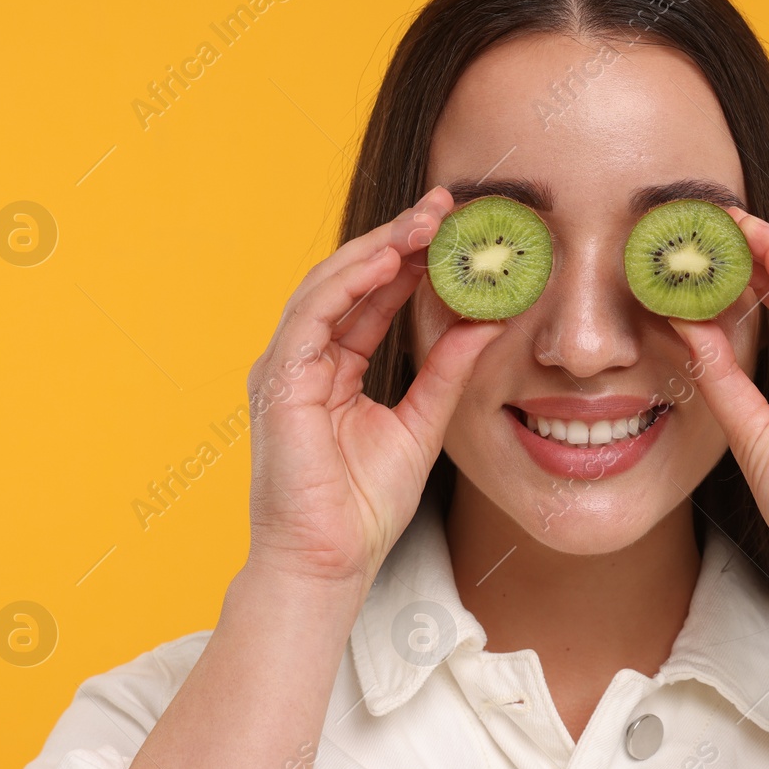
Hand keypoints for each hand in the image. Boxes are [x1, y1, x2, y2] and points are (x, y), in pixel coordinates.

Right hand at [244, 185, 506, 587]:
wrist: (328, 564)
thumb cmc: (362, 509)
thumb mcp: (422, 424)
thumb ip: (448, 371)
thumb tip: (489, 322)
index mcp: (335, 369)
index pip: (374, 298)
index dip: (413, 260)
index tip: (458, 231)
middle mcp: (307, 360)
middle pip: (351, 280)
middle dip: (398, 239)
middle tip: (445, 205)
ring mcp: (288, 367)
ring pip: (329, 285)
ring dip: (378, 247)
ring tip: (425, 221)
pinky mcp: (278, 380)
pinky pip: (313, 314)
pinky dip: (349, 281)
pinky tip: (388, 258)